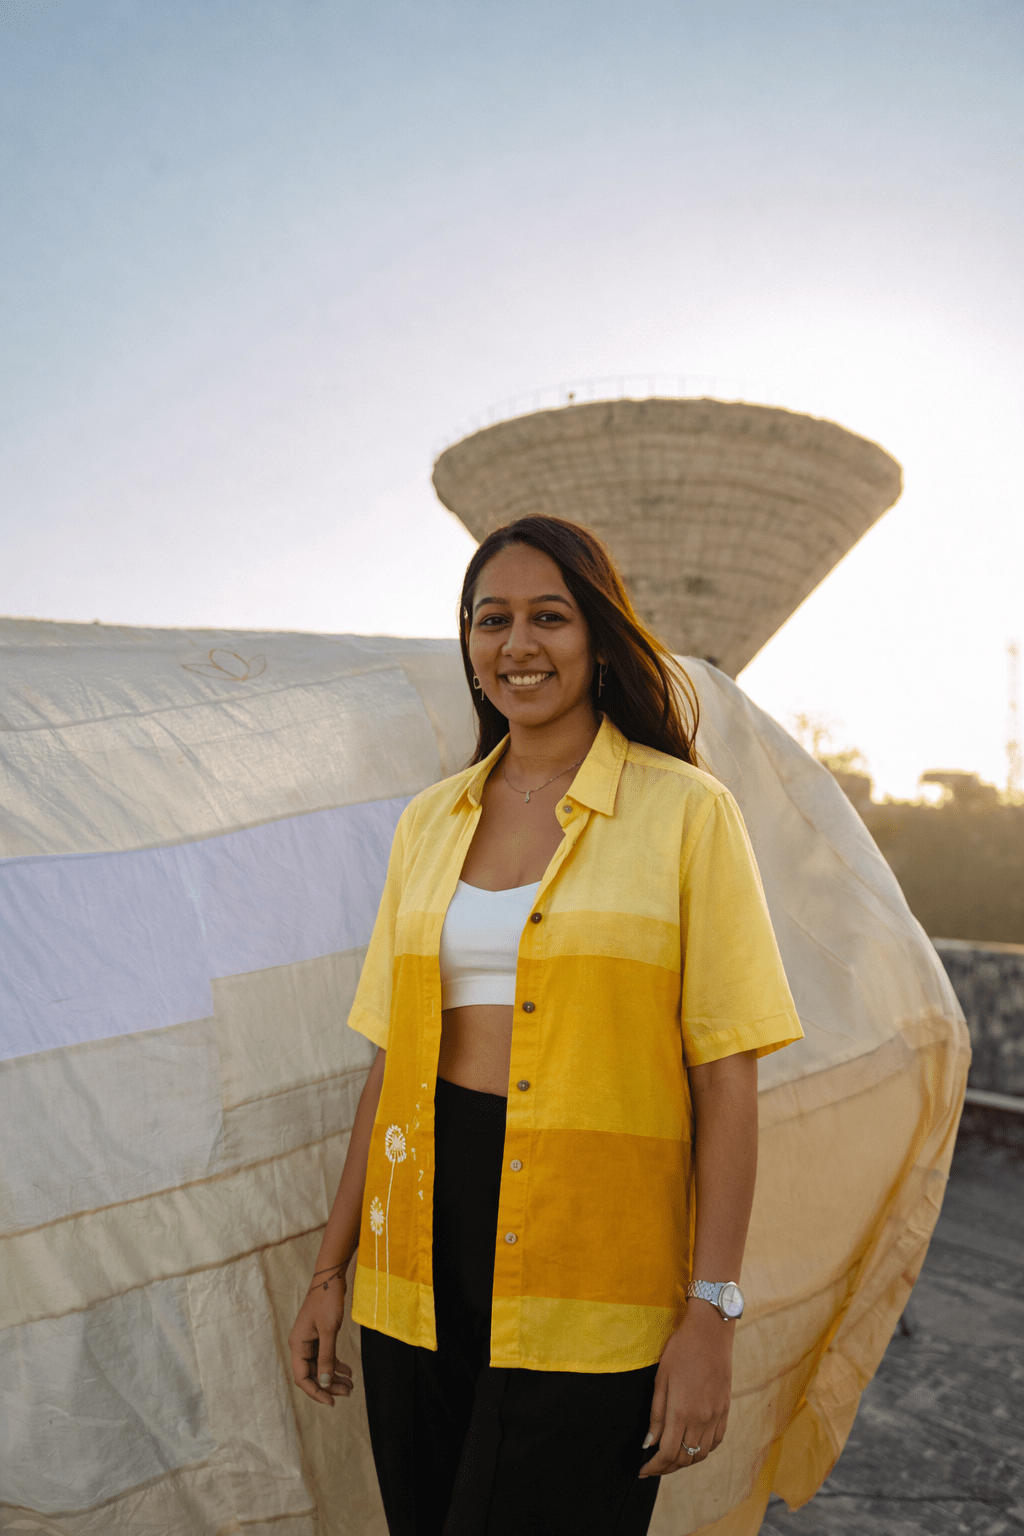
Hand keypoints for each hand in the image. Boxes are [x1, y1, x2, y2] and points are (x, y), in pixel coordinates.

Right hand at [287, 1266, 353, 1408]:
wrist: (330, 1278)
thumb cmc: (327, 1301)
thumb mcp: (329, 1331)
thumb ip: (327, 1358)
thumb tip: (326, 1383)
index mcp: (297, 1345)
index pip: (302, 1378)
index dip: (316, 1392)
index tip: (332, 1401)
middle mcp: (301, 1345)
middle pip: (312, 1374)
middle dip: (328, 1386)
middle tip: (348, 1392)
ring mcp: (310, 1340)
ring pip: (320, 1367)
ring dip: (334, 1377)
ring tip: (350, 1386)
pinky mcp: (319, 1336)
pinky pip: (325, 1356)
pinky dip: (336, 1365)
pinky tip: (348, 1371)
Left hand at [639, 1306, 733, 1477]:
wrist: (711, 1332)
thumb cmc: (681, 1350)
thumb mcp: (661, 1379)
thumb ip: (656, 1414)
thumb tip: (649, 1442)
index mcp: (682, 1412)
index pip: (667, 1453)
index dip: (654, 1466)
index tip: (643, 1470)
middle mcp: (701, 1419)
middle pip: (685, 1458)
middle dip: (667, 1467)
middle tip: (654, 1466)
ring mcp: (716, 1416)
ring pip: (701, 1455)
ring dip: (685, 1461)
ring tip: (671, 1458)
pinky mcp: (725, 1411)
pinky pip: (715, 1442)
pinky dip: (703, 1450)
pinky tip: (692, 1445)